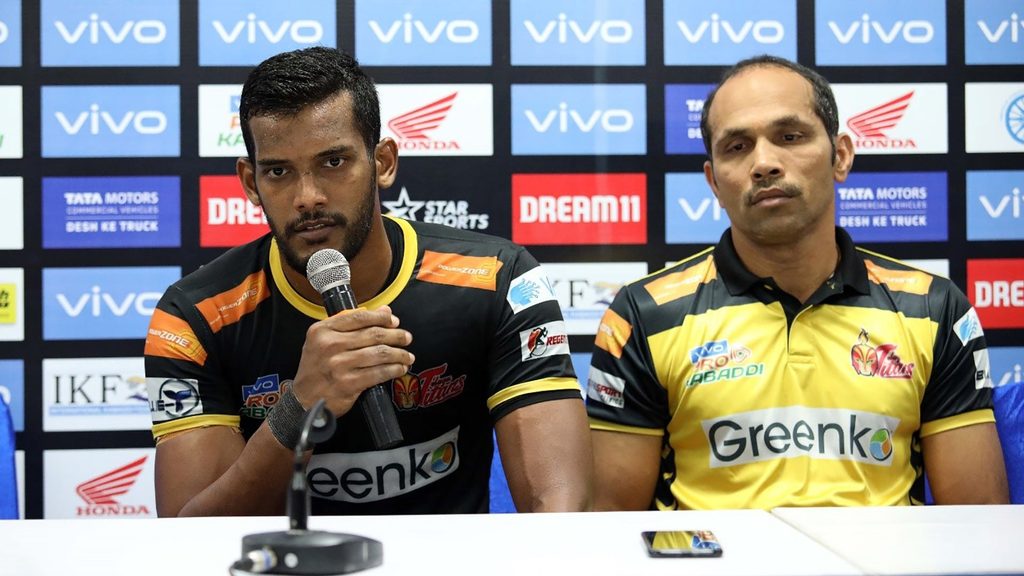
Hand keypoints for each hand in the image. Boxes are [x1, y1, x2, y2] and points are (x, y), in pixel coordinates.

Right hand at [291, 305, 413, 416]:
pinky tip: (399, 368)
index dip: (382, 317)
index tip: (394, 321)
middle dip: (396, 335)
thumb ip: (351, 324)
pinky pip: (378, 373)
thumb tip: (384, 311)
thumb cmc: (316, 368)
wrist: (303, 400)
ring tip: (407, 356)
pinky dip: (393, 370)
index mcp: (323, 331)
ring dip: (399, 354)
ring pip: (379, 354)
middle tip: (406, 338)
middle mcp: (330, 345)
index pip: (359, 317)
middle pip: (373, 335)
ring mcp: (339, 365)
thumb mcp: (323, 340)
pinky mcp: (348, 384)